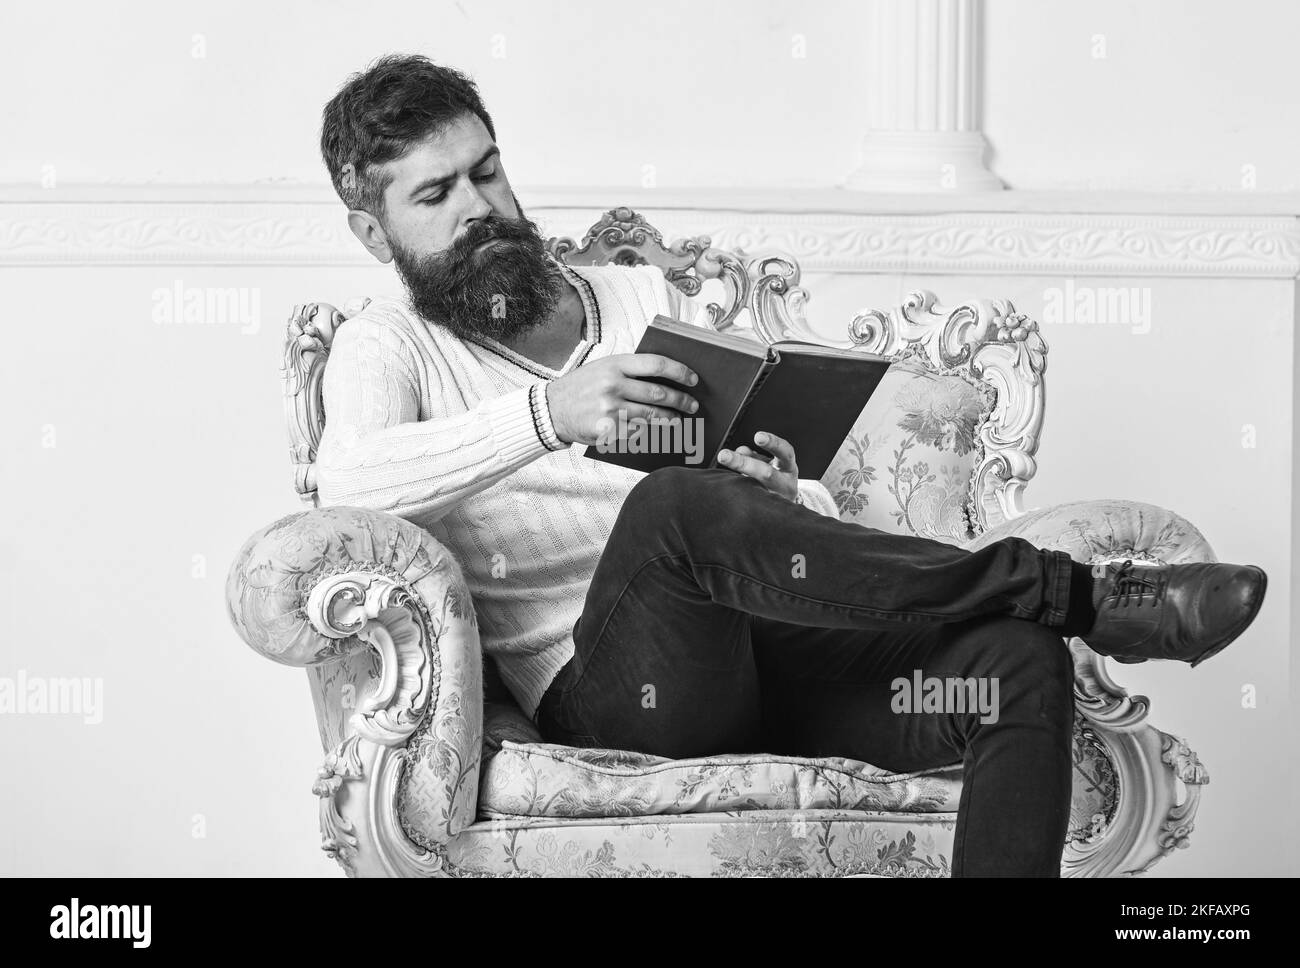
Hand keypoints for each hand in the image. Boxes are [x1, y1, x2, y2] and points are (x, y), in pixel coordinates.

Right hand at [545, 353, 699, 444]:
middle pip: (659, 393)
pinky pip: (638, 431)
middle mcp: (613, 385)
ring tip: (679, 418)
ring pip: (652, 415)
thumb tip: (667, 377)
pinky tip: (656, 429)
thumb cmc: (582, 386)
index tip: (693, 379)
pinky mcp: (608, 429)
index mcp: (615, 364)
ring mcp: (610, 409)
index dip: (680, 372)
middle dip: (681, 400)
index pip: (657, 364)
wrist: (552, 409)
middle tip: (692, 404)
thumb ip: (630, 369)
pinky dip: (649, 430)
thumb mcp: (602, 367)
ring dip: (670, 418)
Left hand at [717, 431, 798, 502]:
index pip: (785, 452)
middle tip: (723, 455)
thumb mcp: (772, 464)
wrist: (787, 506)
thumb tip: (740, 450)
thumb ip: (756, 456)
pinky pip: (748, 504)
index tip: (758, 436)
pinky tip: (724, 490)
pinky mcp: (764, 512)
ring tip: (720, 473)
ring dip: (734, 482)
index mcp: (789, 468)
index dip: (773, 443)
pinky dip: (735, 495)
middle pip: (766, 474)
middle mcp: (785, 484)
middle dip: (744, 463)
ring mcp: (775, 500)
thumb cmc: (777, 479)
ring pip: (755, 491)